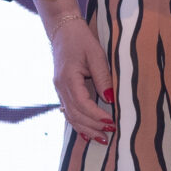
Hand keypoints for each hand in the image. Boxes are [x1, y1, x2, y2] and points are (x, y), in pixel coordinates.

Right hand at [47, 13, 114, 142]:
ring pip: (70, 116)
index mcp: (68, 79)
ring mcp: (59, 90)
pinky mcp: (61, 90)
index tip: (111, 122)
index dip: (97, 116)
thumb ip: (103, 77)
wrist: (63, 31)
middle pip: (75, 115)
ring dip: (85, 129)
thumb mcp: (96, 55)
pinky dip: (78, 124)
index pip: (82, 104)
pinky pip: (68, 112)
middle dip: (92, 127)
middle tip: (110, 133)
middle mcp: (60, 87)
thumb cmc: (81, 40)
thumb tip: (110, 98)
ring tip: (101, 138)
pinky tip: (87, 132)